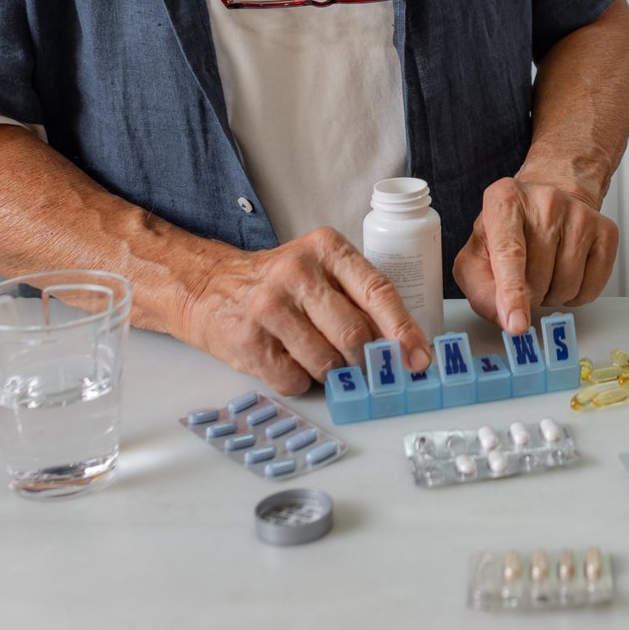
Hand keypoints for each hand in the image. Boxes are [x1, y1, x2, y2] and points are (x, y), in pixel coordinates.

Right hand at [183, 227, 430, 394]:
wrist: (209, 287)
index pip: (377, 291)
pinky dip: (300, 381)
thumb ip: (358, 298)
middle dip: (365, 359)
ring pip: (327, 362)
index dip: (403, 330)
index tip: (419, 357)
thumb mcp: (320, 271)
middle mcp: (297, 272)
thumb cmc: (277, 284)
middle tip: (364, 366)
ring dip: (331, 373)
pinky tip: (288, 359)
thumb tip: (402, 345)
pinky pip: (295, 380)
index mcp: (326, 248)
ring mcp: (270, 306)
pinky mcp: (249, 340)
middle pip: (354, 333)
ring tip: (317, 356)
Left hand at [454, 176, 618, 334]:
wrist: (545, 206)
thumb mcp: (477, 256)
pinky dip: (575, 296)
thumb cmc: (509, 233)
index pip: (510, 253)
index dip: (512, 293)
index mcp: (505, 202)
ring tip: (544, 275)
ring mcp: (579, 214)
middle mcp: (545, 201)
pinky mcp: (605, 230)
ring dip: (551, 296)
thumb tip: (507, 319)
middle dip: (528, 296)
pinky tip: (564, 275)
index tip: (516, 323)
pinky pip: (591, 288)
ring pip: (567, 285)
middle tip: (523, 281)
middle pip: (538, 278)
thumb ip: (481, 290)